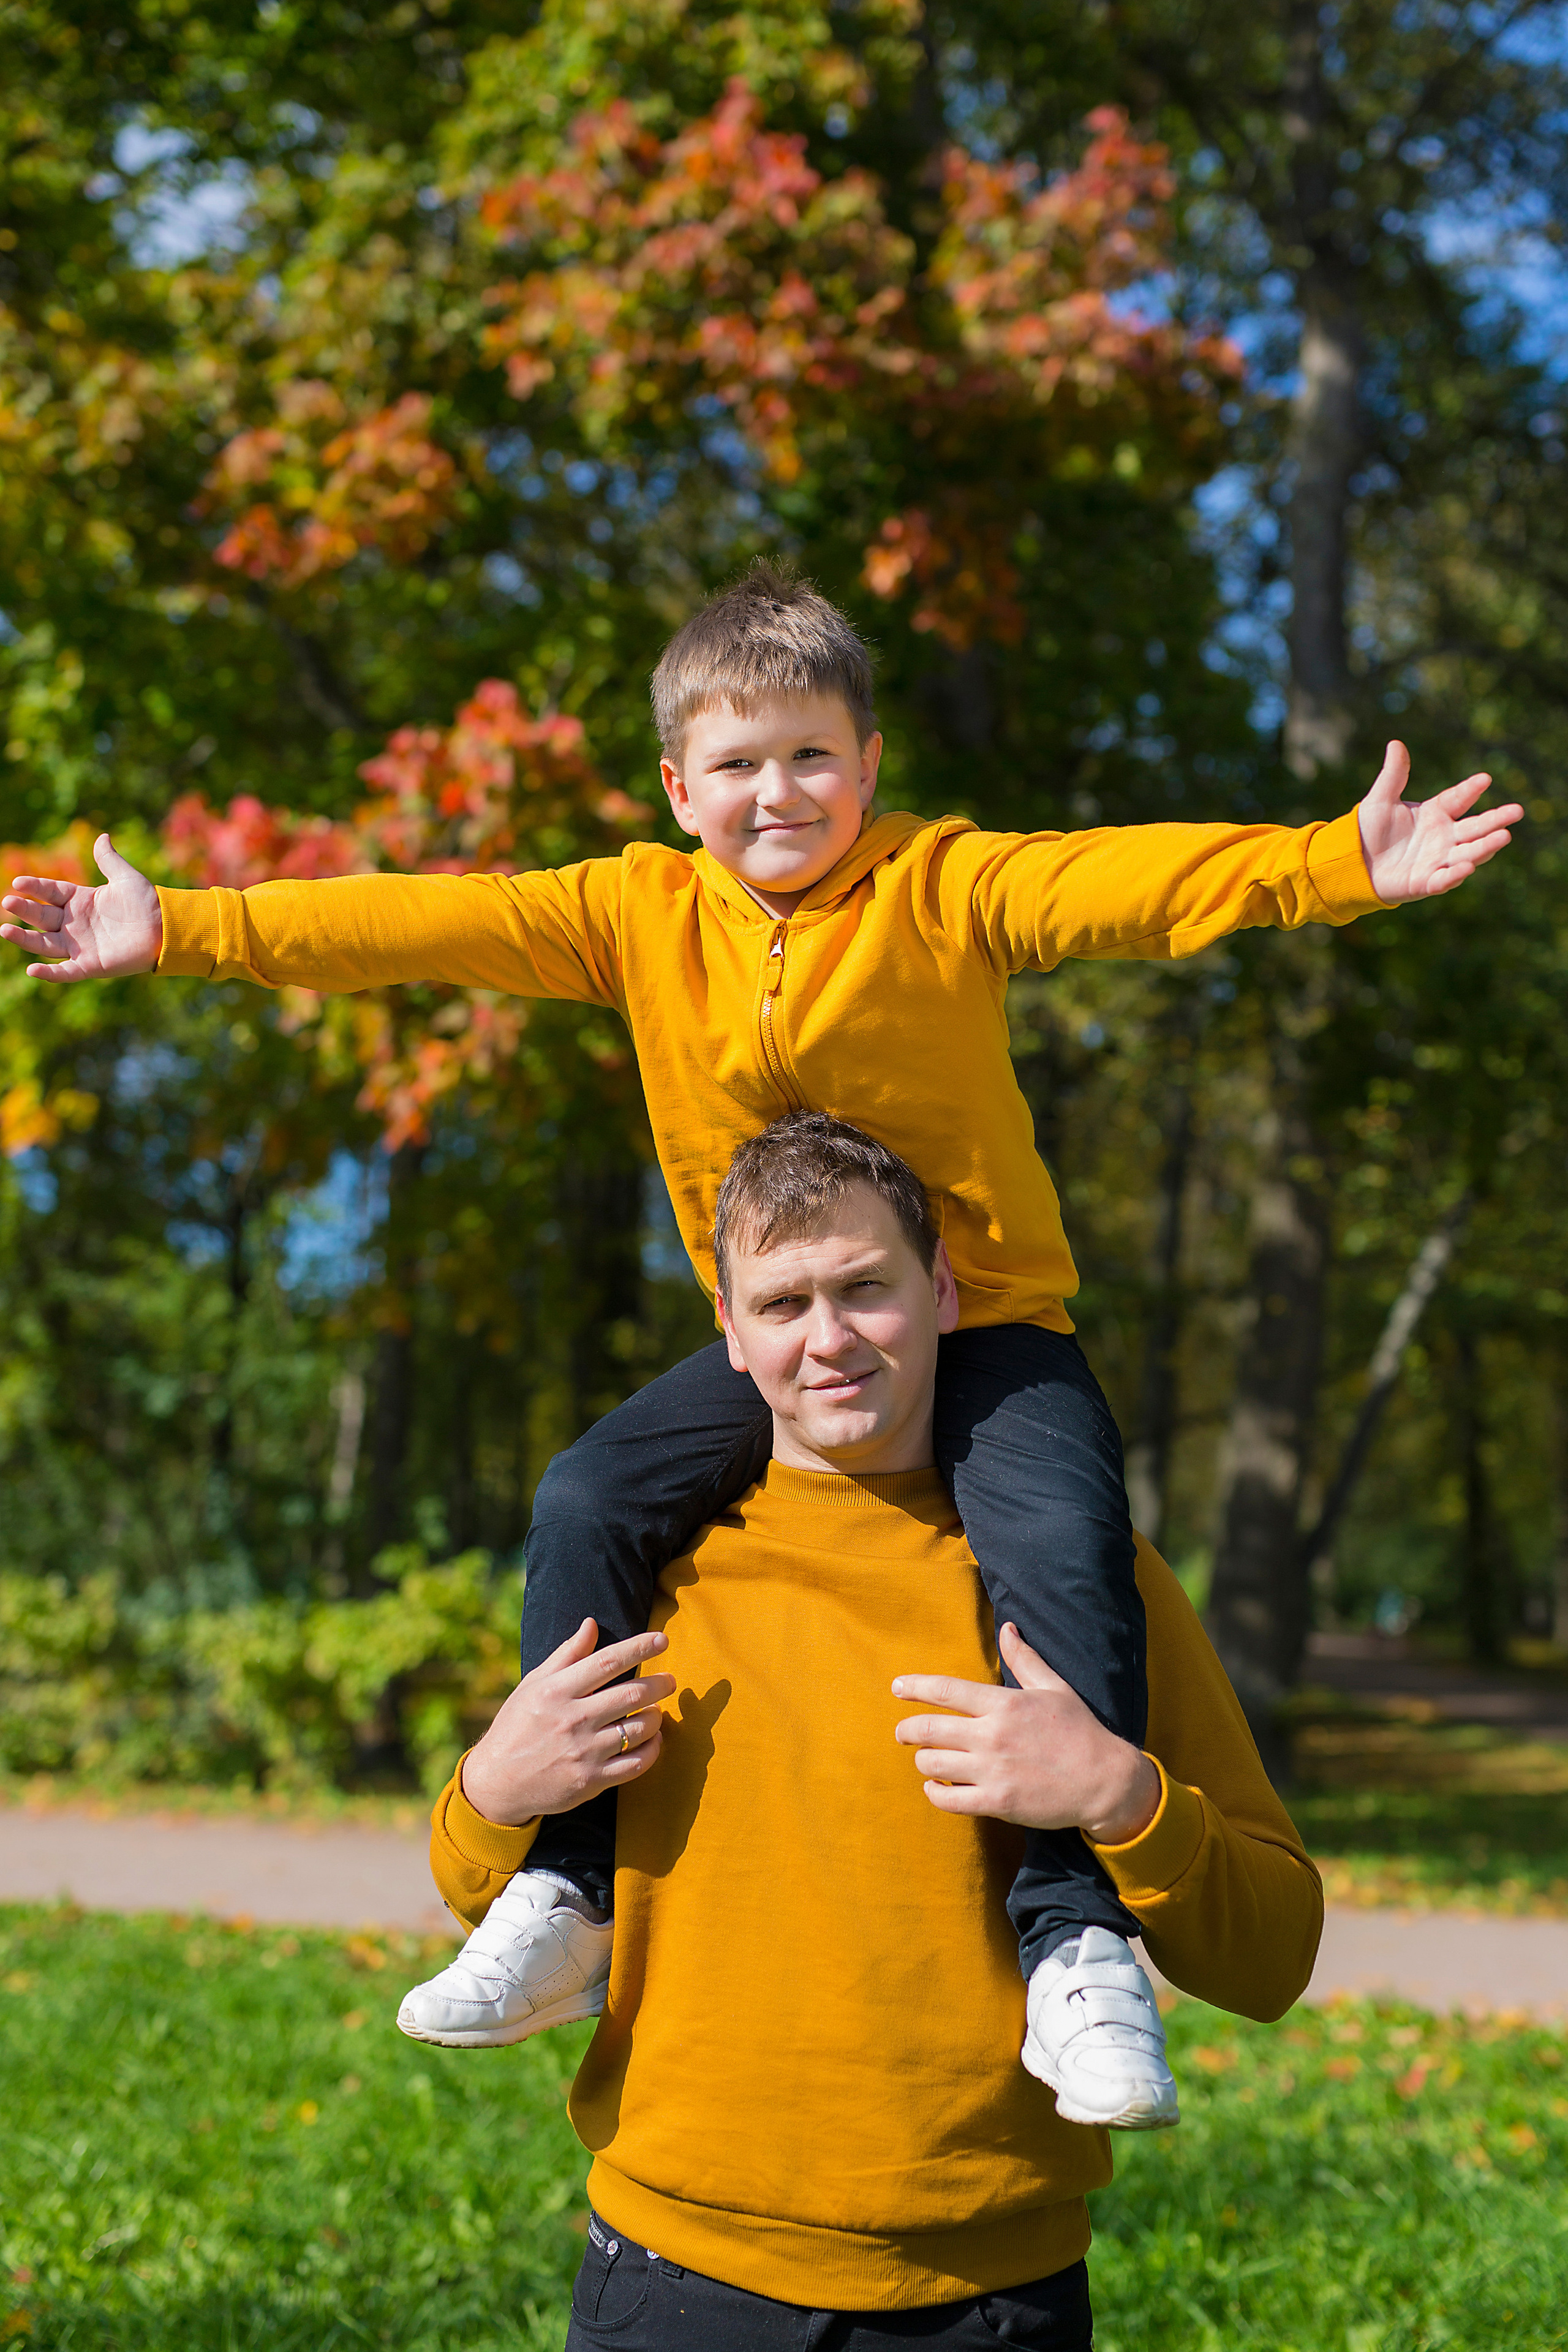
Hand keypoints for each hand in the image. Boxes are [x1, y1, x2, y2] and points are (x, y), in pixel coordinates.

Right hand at [1, 834, 162, 980]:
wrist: (166, 929)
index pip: (50, 892)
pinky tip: (32, 971)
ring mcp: (80, 945)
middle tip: (7, 903)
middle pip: (42, 916)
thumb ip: (108, 860)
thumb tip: (102, 836)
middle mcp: (75, 923)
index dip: (34, 887)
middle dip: (24, 910)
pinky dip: (49, 973)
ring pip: (44, 943)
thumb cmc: (147, 903)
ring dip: (24, 939)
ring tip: (4, 930)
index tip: (18, 883)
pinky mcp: (90, 965)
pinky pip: (65, 971)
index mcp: (80, 900)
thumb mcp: (125, 878)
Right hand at [459, 1619, 674, 1827]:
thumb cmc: (516, 1726)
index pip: (607, 1662)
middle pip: (630, 1694)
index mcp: (556, 1691)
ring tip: (658, 1711)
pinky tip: (654, 1740)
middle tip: (670, 1680)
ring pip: (638, 1729)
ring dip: (657, 1716)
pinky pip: (636, 1764)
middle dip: (659, 1684)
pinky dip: (653, 1750)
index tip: (662, 1639)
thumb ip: (567, 1655)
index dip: (639, 1647)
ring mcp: (583, 1753)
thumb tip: (592, 1623)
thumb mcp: (534, 1685)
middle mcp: (572, 1720)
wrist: (497, 1783)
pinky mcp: (591, 1782)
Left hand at [892, 1622, 1160, 1845]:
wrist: (1105, 1781)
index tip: (897, 1688)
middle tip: (902, 1732)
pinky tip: (937, 1787)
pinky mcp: (997, 1801)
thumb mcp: (1054, 1687)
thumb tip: (1007, 1628)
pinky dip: (935, 1793)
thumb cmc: (1080, 1731)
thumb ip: (1025, 1659)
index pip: (946, 1690)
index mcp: (1004, 1704)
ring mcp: (993, 1771)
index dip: (915, 1687)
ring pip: (933, 1764)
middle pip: (929, 1729)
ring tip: (927, 1759)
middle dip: (907, 1730)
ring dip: (923, 1761)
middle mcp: (993, 1735)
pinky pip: (949, 1799)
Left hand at [1356, 741, 1521, 901]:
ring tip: (1504, 836)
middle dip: (1496, 820)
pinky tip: (1467, 866)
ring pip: (1468, 853)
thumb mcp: (1381, 800)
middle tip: (1517, 811)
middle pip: (1475, 828)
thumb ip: (1393, 775)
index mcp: (1435, 814)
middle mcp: (1443, 837)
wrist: (1354, 862)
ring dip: (1486, 846)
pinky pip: (1444, 879)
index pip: (1458, 799)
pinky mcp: (1425, 882)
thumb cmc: (1369, 830)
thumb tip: (1395, 744)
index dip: (1470, 790)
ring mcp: (1437, 860)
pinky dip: (1455, 874)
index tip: (1485, 779)